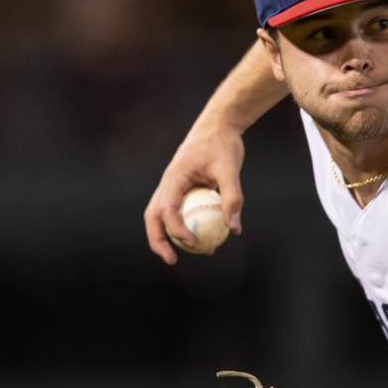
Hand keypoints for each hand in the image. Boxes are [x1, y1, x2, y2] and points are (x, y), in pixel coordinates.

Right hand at [144, 127, 244, 264]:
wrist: (219, 126)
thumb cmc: (222, 144)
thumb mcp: (230, 169)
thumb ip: (232, 198)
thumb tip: (233, 229)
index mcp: (174, 178)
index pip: (166, 208)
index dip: (176, 229)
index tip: (193, 242)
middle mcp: (168, 184)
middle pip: (153, 216)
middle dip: (158, 240)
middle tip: (172, 260)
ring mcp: (173, 187)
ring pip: (163, 216)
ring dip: (170, 237)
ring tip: (189, 254)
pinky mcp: (183, 190)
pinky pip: (180, 212)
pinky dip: (187, 227)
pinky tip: (207, 240)